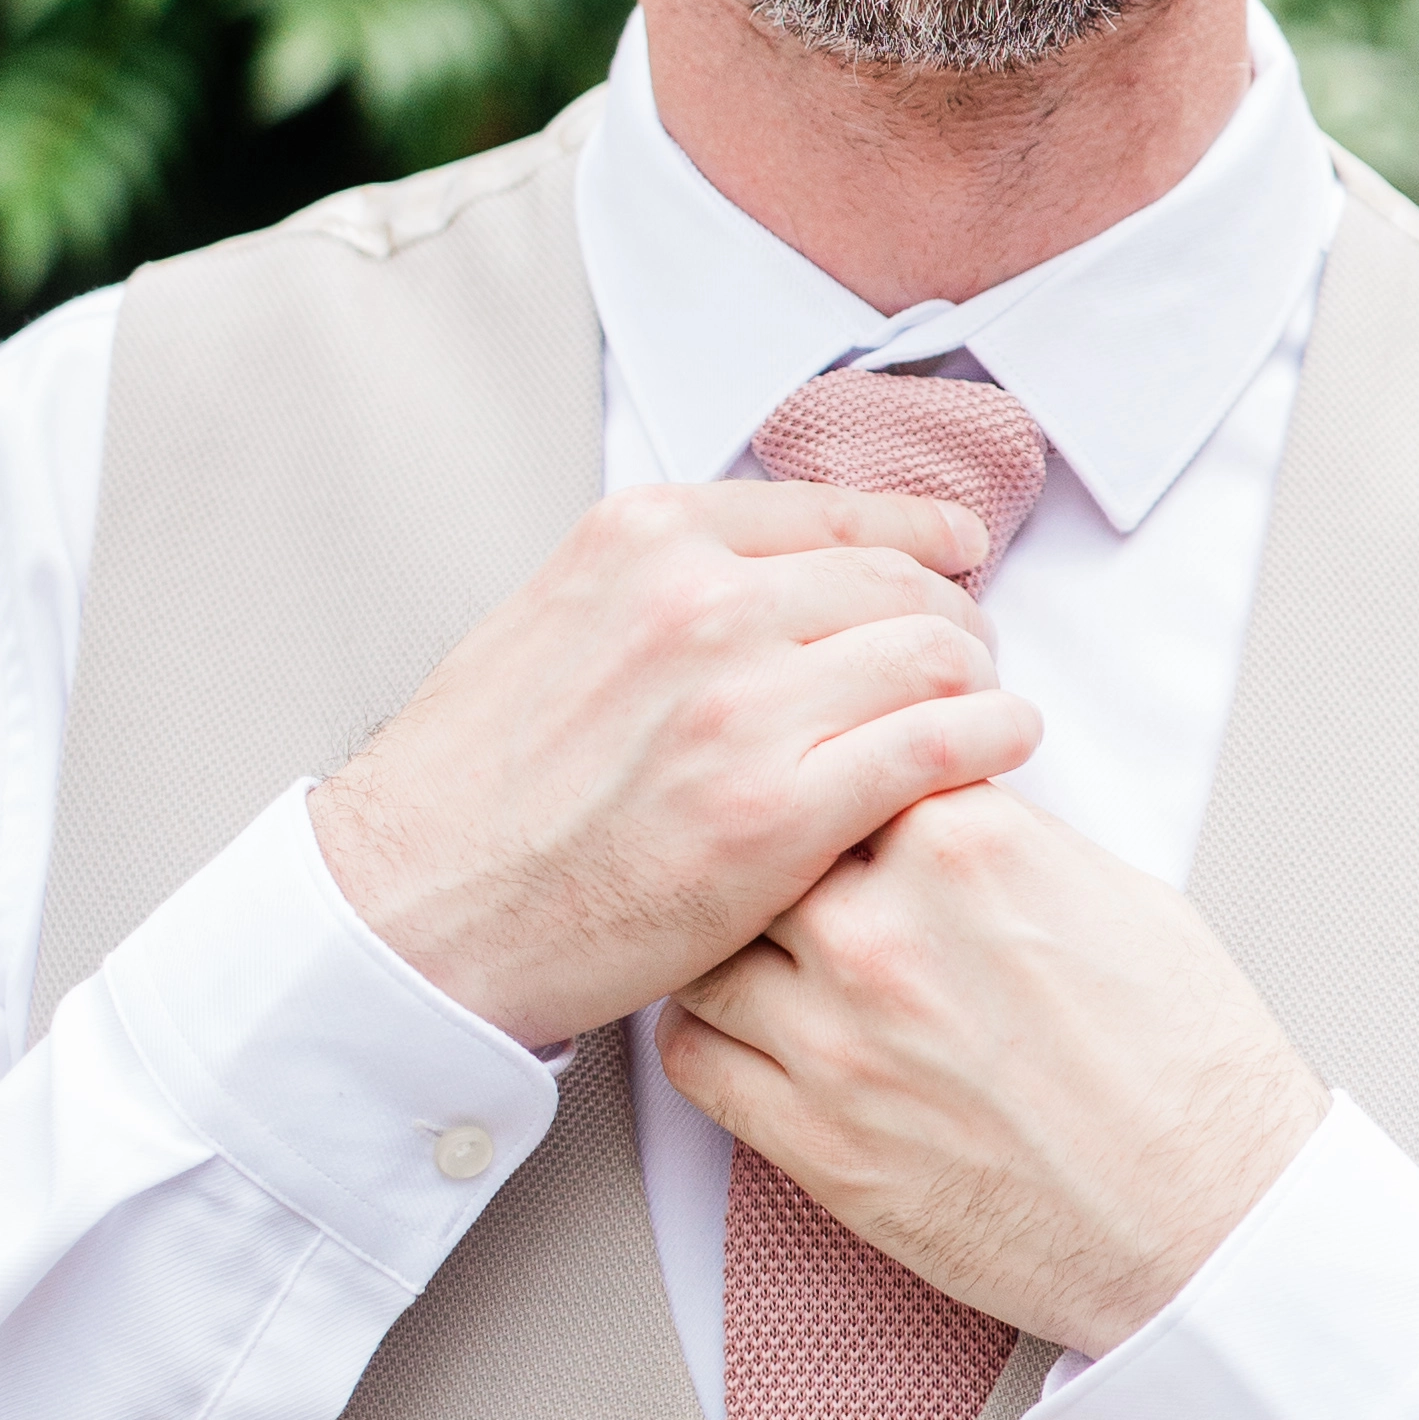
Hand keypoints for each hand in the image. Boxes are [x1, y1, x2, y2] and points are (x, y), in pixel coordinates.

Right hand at [309, 483, 1037, 1048]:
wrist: (414, 908)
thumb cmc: (475, 789)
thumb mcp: (555, 619)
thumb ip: (662, 583)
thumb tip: (771, 574)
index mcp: (647, 539)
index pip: (830, 511)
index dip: (915, 531)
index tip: (955, 546)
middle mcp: (700, 602)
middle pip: (896, 580)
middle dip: (952, 614)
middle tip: (970, 652)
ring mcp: (742, 705)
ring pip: (933, 652)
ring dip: (979, 677)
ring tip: (987, 707)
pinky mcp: (778, 811)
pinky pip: (937, 744)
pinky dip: (993, 736)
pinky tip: (1005, 745)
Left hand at [656, 783, 1327, 1351]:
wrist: (1214, 1218)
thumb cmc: (1190, 1062)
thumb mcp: (1120, 893)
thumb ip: (1001, 837)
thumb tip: (934, 809)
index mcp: (966, 842)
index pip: (843, 765)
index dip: (842, 789)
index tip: (850, 815)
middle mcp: (883, 929)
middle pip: (759, 852)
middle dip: (773, 865)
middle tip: (791, 887)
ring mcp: (836, 1039)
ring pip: (706, 954)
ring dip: (729, 951)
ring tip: (767, 963)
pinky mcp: (815, 1143)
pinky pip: (694, 1061)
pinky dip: (709, 1037)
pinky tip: (752, 1037)